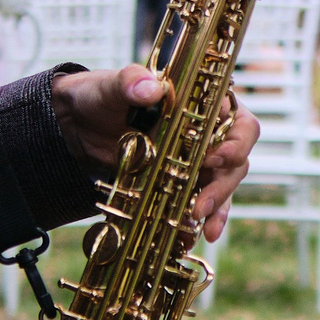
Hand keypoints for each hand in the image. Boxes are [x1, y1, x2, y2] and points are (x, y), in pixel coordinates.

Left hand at [53, 64, 259, 241]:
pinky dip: (198, 221)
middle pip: (235, 161)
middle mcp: (208, 134)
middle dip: (222, 186)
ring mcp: (196, 161)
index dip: (235, 143)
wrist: (79, 126)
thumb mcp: (113, 87)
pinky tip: (189, 237)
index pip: (240, 123)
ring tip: (200, 228)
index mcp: (205, 104)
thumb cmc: (103, 96)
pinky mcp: (180, 182)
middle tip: (200, 206)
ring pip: (221, 186)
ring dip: (216, 208)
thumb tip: (152, 88)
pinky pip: (199, 203)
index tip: (212, 158)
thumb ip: (130, 82)